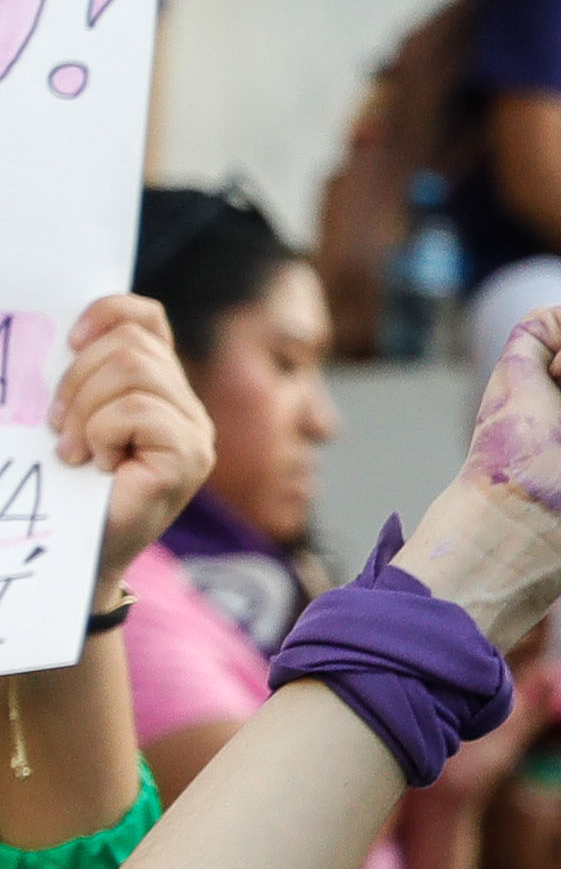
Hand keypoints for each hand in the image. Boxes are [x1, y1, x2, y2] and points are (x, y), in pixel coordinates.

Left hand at [53, 294, 213, 584]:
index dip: (106, 313)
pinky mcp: (189, 456)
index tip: (69, 341)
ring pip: (133, 370)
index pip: (146, 317)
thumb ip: (80, 380)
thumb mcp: (70, 419)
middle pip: (131, 343)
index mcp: (157, 387)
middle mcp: (185, 404)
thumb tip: (58, 338)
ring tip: (74, 450)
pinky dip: (101, 433)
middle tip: (58, 425)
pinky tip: (98, 464)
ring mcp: (194, 431)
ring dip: (85, 409)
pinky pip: (137, 411)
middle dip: (77, 378)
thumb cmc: (69, 490)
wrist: (80, 555)